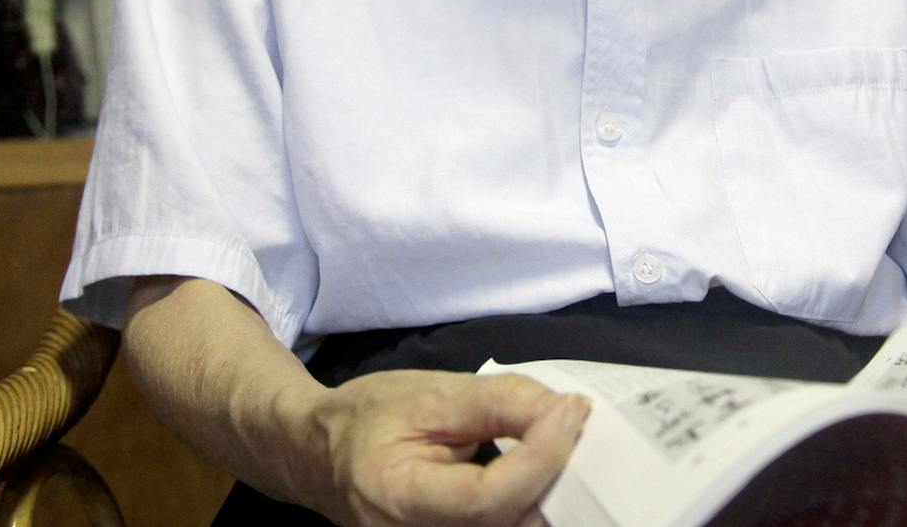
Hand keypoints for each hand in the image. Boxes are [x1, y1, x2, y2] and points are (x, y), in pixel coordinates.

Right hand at [287, 369, 591, 526]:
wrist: (321, 455)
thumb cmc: (368, 418)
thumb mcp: (430, 394)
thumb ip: (499, 402)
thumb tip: (565, 413)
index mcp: (398, 498)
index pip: (487, 498)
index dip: (539, 458)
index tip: (572, 412)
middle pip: (509, 524)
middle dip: (558, 479)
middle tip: (585, 432)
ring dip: (553, 494)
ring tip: (573, 448)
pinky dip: (534, 505)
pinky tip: (551, 474)